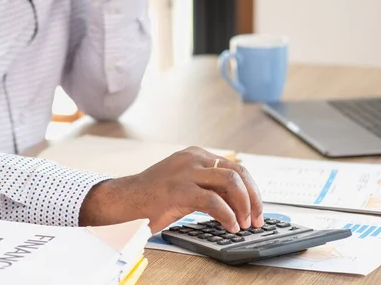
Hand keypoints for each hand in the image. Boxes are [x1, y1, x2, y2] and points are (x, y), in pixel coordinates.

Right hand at [79, 147, 263, 232]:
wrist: (123, 201)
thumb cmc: (152, 197)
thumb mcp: (185, 183)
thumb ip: (208, 185)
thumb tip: (238, 200)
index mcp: (196, 155)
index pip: (236, 167)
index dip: (252, 189)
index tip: (257, 209)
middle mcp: (193, 158)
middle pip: (238, 173)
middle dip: (253, 198)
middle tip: (256, 219)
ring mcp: (186, 172)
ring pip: (230, 183)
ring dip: (244, 206)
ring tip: (243, 224)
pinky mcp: (178, 190)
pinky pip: (213, 201)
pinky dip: (227, 215)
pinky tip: (230, 226)